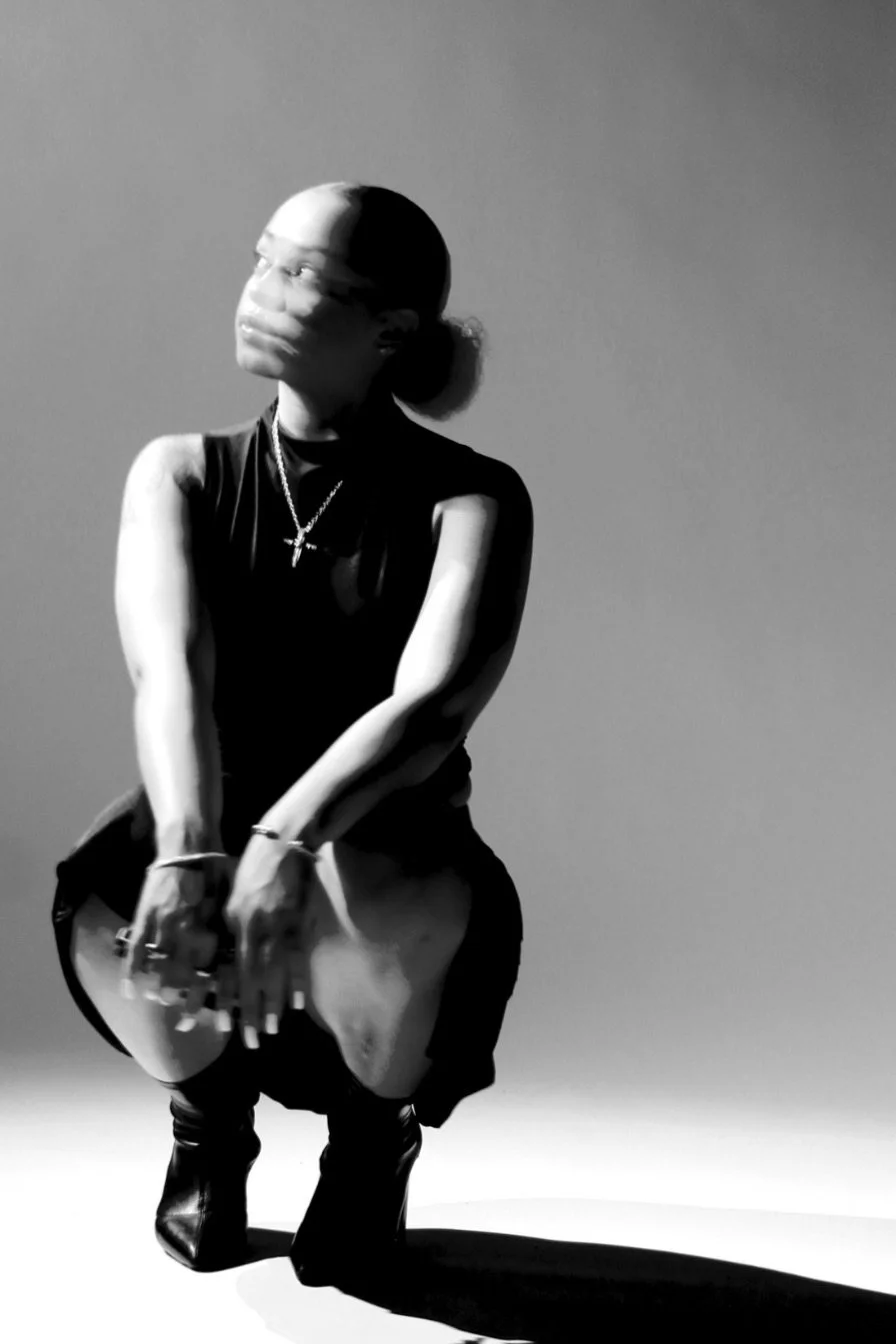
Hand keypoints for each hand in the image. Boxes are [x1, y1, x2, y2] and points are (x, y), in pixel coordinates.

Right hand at [120, 856, 235, 1020]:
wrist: (190, 846)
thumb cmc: (218, 872)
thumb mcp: (234, 902)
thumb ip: (233, 930)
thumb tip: (247, 957)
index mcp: (213, 929)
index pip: (215, 972)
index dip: (218, 997)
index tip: (221, 1019)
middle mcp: (189, 931)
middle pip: (187, 977)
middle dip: (188, 1004)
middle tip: (186, 1026)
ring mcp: (164, 925)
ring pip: (161, 967)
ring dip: (161, 989)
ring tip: (162, 1003)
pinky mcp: (145, 916)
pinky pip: (135, 949)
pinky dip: (131, 971)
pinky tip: (130, 990)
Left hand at [220, 837, 309, 1048]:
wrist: (283, 842)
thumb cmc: (253, 868)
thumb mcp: (233, 897)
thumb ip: (231, 928)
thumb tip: (229, 957)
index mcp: (235, 925)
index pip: (229, 971)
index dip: (227, 1000)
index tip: (225, 1026)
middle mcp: (255, 931)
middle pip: (250, 980)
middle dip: (249, 1012)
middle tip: (250, 1040)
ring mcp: (279, 928)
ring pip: (273, 975)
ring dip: (272, 1004)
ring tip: (271, 1029)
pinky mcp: (298, 922)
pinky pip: (297, 958)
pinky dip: (296, 981)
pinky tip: (296, 1002)